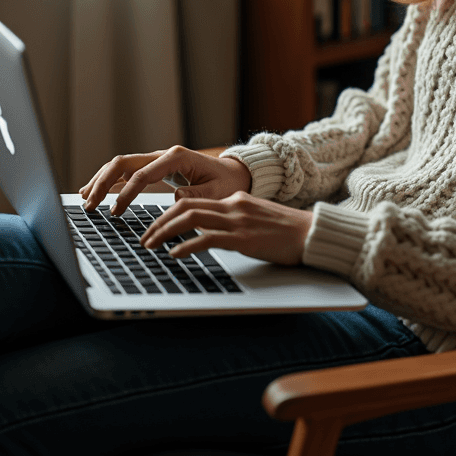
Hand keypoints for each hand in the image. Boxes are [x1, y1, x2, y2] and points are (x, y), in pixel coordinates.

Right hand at [78, 145, 251, 214]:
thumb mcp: (217, 192)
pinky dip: (109, 180)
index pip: (142, 175)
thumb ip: (196, 195)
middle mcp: (163, 154)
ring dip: (101, 180)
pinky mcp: (155, 167)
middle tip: (90, 205)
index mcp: (177, 158)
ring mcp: (157, 159)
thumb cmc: (227, 183)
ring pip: (121, 164)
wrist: (234, 173)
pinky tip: (95, 191)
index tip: (115, 212)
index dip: (125, 193)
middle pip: (124, 163)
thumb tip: (173, 198)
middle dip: (103, 183)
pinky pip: (127, 171)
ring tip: (85, 199)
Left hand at [139, 192, 313, 265]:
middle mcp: (233, 206)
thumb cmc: (287, 233)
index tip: (154, 227)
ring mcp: (238, 221)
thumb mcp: (256, 220)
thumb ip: (234, 222)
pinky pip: (208, 239)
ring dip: (165, 232)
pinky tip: (175, 255)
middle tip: (144, 238)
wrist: (312, 234)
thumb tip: (209, 234)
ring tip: (151, 246)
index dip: (168, 214)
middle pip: (185, 207)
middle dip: (159, 222)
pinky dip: (186, 246)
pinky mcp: (244, 239)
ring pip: (191, 220)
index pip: (193, 201)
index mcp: (235, 200)